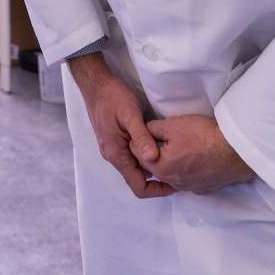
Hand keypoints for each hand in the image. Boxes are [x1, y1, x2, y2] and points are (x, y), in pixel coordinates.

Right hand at [67, 52, 173, 199]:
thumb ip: (141, 138)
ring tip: (172, 160)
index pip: (138, 186)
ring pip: (135, 168)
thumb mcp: (130, 114)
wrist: (95, 84)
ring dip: (152, 168)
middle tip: (179, 171)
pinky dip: (146, 157)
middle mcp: (113, 156)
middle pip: (137, 179)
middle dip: (158, 180)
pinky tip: (158, 147)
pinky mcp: (115, 140)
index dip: (158, 191)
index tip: (176, 184)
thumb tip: (154, 159)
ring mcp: (113, 149)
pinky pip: (132, 157)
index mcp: (116, 154)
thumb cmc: (112, 97)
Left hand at [136, 115, 254, 193]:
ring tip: (178, 147)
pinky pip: (187, 179)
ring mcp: (188, 187)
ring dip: (169, 162)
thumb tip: (143, 130)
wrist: (236, 151)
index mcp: (160, 167)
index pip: (137, 154)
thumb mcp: (172, 125)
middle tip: (160, 136)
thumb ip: (151, 129)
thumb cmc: (202, 136)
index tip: (146, 130)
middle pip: (153, 166)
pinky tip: (193, 159)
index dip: (139, 139)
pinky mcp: (203, 188)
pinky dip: (186, 170)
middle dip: (152, 152)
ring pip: (170, 174)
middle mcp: (172, 182)